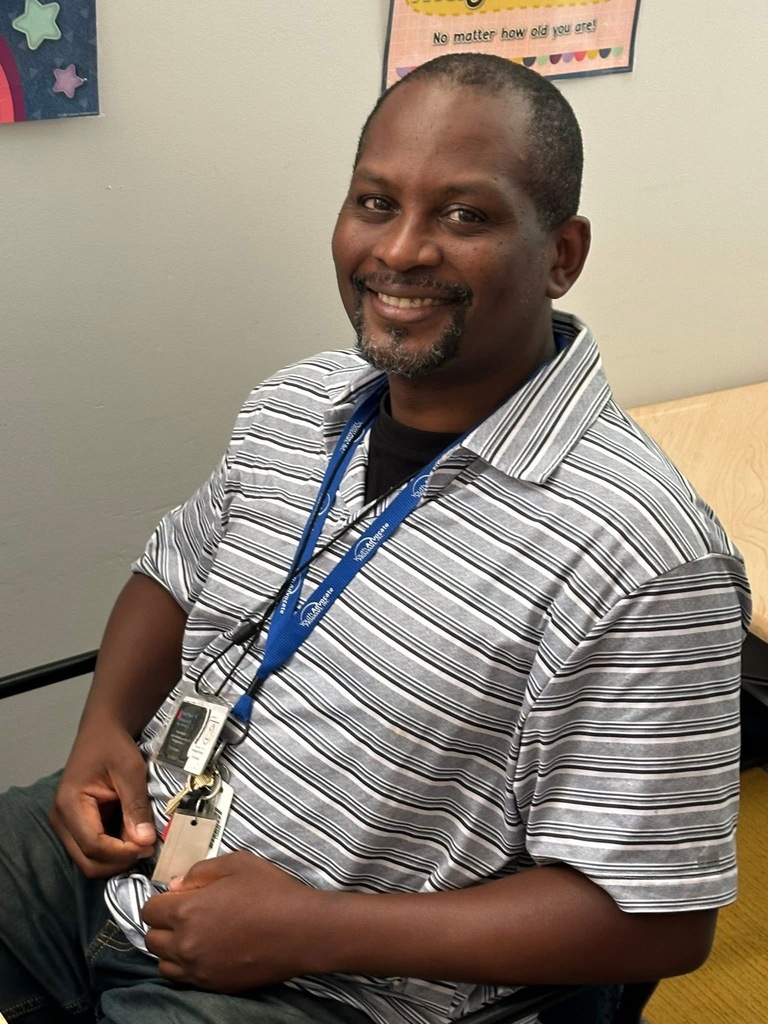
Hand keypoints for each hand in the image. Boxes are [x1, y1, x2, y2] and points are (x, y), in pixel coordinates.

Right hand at [51, 716, 155, 877]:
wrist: (103, 730)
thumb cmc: (114, 745)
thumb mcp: (130, 770)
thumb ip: (136, 806)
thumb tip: (144, 841)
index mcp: (69, 804)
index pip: (93, 845)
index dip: (121, 853)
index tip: (148, 846)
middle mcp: (62, 820)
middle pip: (87, 860)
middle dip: (119, 861)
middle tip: (147, 848)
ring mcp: (68, 825)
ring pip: (89, 860)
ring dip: (117, 859)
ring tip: (143, 844)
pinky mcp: (78, 826)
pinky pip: (94, 849)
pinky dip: (115, 851)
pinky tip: (134, 839)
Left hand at [142, 852, 323, 990]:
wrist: (302, 930)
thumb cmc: (271, 891)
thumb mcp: (237, 863)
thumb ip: (200, 871)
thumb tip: (177, 886)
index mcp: (187, 910)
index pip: (149, 910)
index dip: (162, 900)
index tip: (178, 896)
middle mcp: (186, 944)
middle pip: (151, 939)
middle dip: (163, 924)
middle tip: (186, 914)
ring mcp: (198, 969)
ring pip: (163, 963)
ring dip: (171, 948)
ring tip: (193, 935)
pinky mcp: (213, 985)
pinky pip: (182, 979)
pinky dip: (185, 966)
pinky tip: (205, 952)